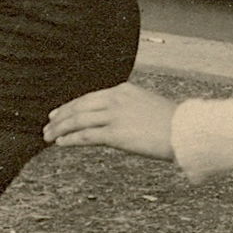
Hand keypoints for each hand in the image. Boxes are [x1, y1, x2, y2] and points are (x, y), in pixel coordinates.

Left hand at [45, 82, 175, 156]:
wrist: (185, 131)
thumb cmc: (172, 124)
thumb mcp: (147, 106)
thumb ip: (128, 109)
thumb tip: (115, 121)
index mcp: (124, 90)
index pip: (90, 97)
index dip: (71, 105)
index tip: (59, 112)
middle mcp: (116, 99)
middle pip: (80, 106)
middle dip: (61, 116)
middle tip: (47, 125)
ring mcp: (115, 116)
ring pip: (78, 120)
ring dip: (60, 128)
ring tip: (48, 136)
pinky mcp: (116, 134)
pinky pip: (86, 136)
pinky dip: (70, 139)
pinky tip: (61, 143)